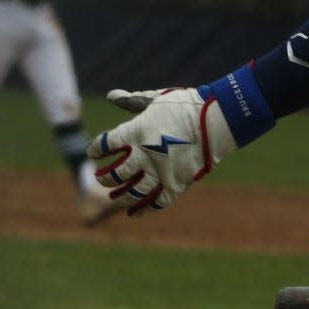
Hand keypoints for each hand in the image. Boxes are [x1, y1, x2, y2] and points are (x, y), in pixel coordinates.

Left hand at [87, 87, 237, 214]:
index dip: (96, 149)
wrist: (215, 121)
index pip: (107, 144)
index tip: (93, 153)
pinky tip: (133, 212)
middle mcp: (144, 154)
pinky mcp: (176, 184)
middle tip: (100, 178)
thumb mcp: (155, 99)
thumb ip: (131, 101)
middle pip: (117, 172)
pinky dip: (143, 208)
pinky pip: (155, 202)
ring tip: (113, 198)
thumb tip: (111, 95)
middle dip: (105, 177)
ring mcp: (160, 172)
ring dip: (120, 196)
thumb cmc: (184, 106)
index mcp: (136, 131)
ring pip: (133, 191)